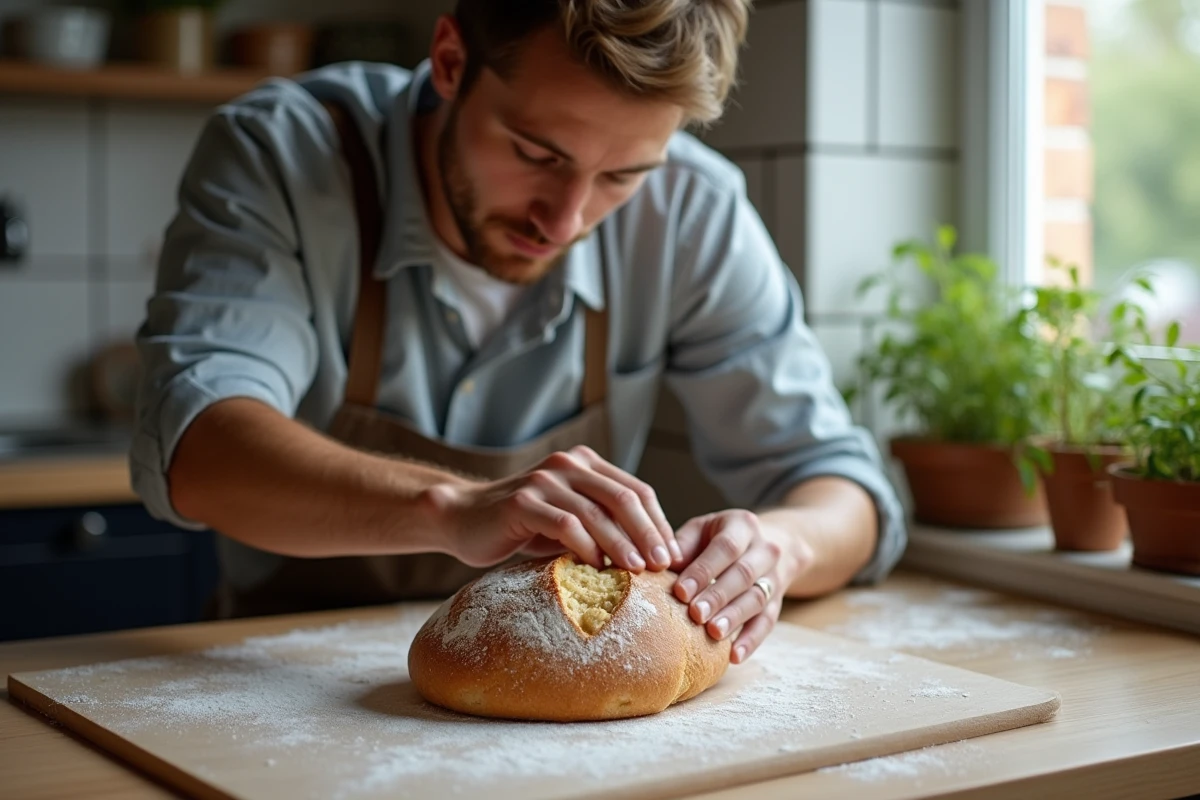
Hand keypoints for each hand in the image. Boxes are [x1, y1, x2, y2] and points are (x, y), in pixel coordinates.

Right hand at [430, 445, 680, 571]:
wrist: (463, 519)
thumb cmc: (522, 527)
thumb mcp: (568, 521)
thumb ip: (602, 526)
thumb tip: (652, 558)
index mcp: (584, 464)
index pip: (636, 490)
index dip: (658, 523)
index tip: (673, 554)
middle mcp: (567, 464)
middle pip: (623, 498)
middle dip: (649, 533)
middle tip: (664, 564)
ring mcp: (543, 480)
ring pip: (596, 512)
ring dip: (622, 543)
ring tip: (638, 570)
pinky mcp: (521, 502)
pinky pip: (564, 524)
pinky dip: (585, 546)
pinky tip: (597, 566)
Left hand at [670, 509, 809, 663]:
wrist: (767, 543)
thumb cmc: (719, 538)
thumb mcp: (702, 530)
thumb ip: (683, 545)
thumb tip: (662, 564)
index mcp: (743, 525)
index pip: (725, 547)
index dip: (704, 570)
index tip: (681, 591)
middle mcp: (765, 550)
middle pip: (743, 574)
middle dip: (718, 596)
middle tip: (695, 614)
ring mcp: (774, 577)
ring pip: (757, 599)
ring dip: (734, 618)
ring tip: (713, 633)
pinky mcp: (777, 603)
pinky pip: (767, 623)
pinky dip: (751, 641)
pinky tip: (734, 656)